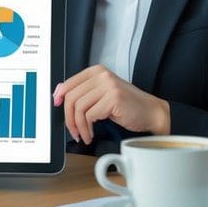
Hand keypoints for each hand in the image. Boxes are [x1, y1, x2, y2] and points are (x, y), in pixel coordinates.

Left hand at [53, 65, 170, 143]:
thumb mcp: (104, 94)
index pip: (69, 83)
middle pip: (72, 96)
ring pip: (79, 107)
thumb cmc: (127, 106)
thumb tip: (60, 96)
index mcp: (97, 71)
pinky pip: (90, 115)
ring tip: (83, 135)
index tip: (55, 106)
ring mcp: (108, 86)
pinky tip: (91, 134)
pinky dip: (87, 129)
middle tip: (73, 130)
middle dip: (68, 117)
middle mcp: (102, 75)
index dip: (59, 96)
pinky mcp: (113, 98)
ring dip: (78, 126)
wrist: (151, 112)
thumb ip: (86, 93)